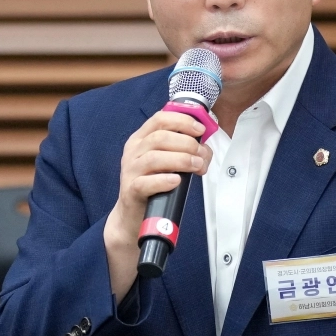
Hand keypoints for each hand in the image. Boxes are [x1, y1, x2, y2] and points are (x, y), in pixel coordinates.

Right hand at [104, 110, 210, 301]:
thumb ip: (181, 150)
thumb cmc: (154, 186)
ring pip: (154, 157)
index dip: (182, 121)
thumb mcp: (166, 162)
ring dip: (181, 160)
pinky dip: (164, 180)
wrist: (133, 217)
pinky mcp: (130, 191)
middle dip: (187, 144)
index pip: (160, 119)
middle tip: (203, 155)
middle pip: (160, 137)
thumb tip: (205, 146)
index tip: (200, 129)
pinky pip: (145, 183)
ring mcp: (130, 171)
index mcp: (140, 139)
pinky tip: (177, 181)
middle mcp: (133, 152)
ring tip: (197, 167)